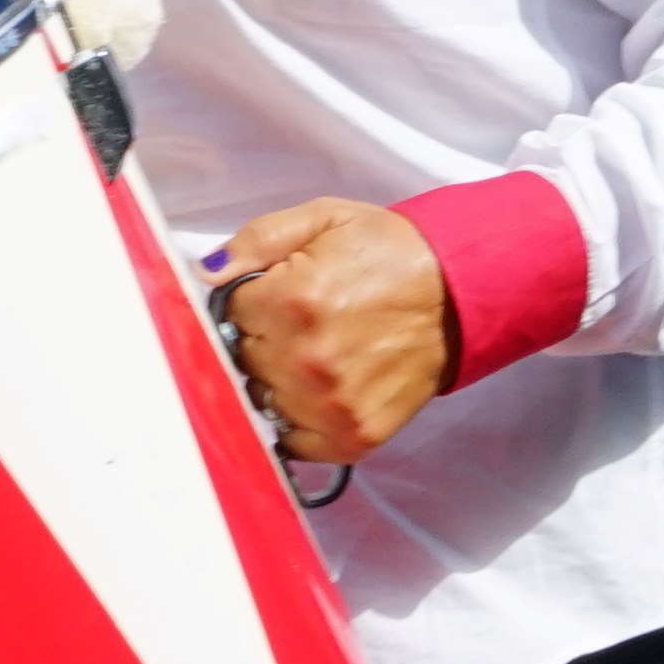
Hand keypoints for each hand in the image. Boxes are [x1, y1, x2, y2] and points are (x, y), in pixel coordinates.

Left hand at [211, 196, 452, 462]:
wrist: (459, 293)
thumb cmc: (388, 253)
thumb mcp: (323, 220)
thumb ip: (257, 240)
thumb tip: (204, 273)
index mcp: (292, 300)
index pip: (229, 315)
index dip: (253, 303)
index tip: (280, 295)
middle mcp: (305, 359)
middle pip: (242, 361)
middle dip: (264, 340)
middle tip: (304, 323)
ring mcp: (329, 405)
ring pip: (263, 402)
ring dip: (279, 382)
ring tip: (317, 355)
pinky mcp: (354, 437)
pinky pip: (294, 443)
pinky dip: (299, 422)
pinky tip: (321, 392)